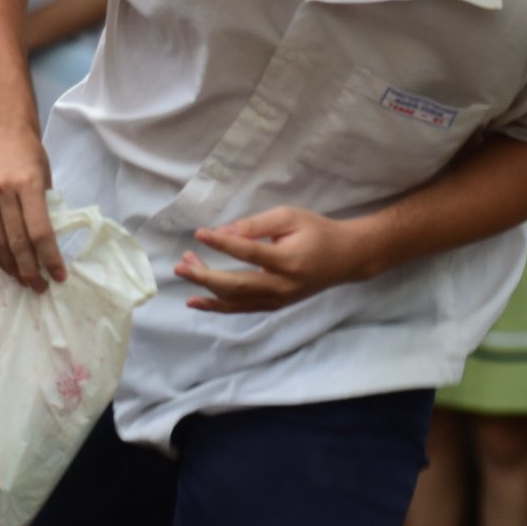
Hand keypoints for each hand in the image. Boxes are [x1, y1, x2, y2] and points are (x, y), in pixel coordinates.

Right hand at [0, 122, 62, 290]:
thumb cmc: (29, 151)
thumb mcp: (46, 175)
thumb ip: (44, 206)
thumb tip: (47, 243)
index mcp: (28, 183)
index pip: (40, 231)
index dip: (49, 258)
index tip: (58, 276)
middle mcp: (1, 189)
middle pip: (16, 242)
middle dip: (29, 269)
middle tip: (39, 286)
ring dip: (10, 265)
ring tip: (22, 279)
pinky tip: (4, 261)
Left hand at [179, 207, 368, 313]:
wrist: (345, 258)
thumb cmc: (317, 231)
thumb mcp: (291, 217)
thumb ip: (258, 225)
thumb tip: (225, 232)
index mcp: (288, 260)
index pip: (248, 253)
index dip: (222, 243)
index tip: (200, 233)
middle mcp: (281, 286)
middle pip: (235, 285)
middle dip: (204, 275)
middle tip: (181, 264)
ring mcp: (277, 300)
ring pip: (234, 301)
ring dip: (205, 288)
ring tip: (184, 271)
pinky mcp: (274, 306)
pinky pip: (240, 308)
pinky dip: (217, 306)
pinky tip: (196, 300)